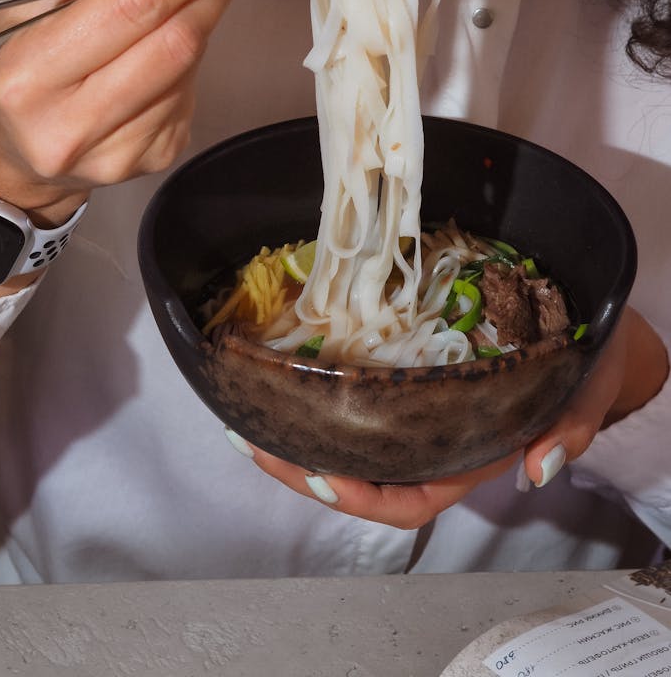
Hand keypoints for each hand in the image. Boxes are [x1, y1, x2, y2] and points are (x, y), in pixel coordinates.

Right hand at [0, 0, 258, 230]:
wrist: (10, 145)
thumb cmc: (22, 54)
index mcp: (29, 71)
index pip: (133, 5)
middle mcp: (69, 124)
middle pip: (173, 42)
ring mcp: (115, 152)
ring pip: (188, 68)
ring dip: (201, 19)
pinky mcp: (148, 161)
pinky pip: (188, 95)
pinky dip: (187, 61)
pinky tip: (160, 53)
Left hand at [234, 305, 667, 528]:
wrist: (582, 334)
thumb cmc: (584, 366)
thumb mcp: (586, 390)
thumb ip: (569, 429)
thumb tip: (541, 467)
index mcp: (468, 457)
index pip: (407, 501)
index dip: (360, 498)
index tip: (318, 478)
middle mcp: (432, 441)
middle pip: (357, 475)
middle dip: (301, 465)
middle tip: (250, 437)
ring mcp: (415, 411)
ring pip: (347, 439)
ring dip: (296, 430)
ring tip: (248, 411)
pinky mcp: (406, 376)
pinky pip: (356, 396)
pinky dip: (320, 392)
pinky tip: (287, 373)